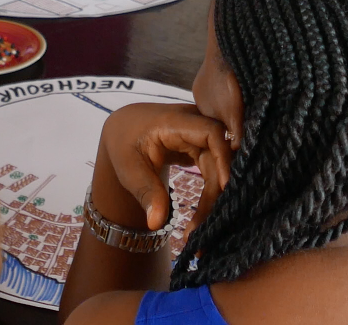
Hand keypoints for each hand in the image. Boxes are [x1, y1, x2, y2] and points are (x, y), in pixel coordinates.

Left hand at [97, 103, 233, 232]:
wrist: (123, 130)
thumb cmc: (124, 145)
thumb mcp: (129, 169)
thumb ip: (146, 193)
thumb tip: (156, 224)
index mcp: (174, 121)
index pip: (211, 132)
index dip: (223, 157)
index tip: (224, 187)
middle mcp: (193, 123)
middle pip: (219, 154)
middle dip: (217, 189)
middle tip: (206, 225)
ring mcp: (200, 134)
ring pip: (219, 165)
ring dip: (214, 195)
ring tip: (198, 227)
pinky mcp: (203, 146)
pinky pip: (215, 168)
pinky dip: (211, 191)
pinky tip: (205, 214)